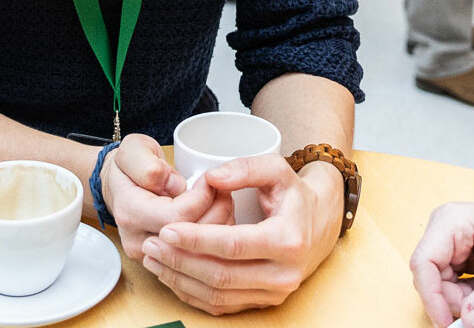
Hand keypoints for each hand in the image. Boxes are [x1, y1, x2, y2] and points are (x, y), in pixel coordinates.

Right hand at [102, 135, 233, 260]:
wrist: (118, 186)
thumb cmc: (128, 166)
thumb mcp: (133, 150)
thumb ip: (150, 166)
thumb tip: (174, 186)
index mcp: (130, 212)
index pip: (177, 216)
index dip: (202, 197)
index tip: (210, 180)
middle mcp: (139, 240)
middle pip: (190, 238)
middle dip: (216, 211)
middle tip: (225, 189)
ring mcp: (151, 254)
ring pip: (198, 250)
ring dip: (219, 224)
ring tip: (222, 199)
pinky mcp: (164, 259)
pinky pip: (196, 254)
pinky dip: (215, 236)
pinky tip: (218, 215)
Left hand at [139, 154, 341, 315]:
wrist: (321, 224)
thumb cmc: (296, 197)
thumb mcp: (279, 171)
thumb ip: (246, 168)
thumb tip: (211, 177)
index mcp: (289, 240)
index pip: (234, 245)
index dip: (196, 239)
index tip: (167, 230)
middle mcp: (284, 273)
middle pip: (221, 275)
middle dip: (180, 261)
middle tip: (152, 244)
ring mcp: (275, 293)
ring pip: (217, 294)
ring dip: (180, 279)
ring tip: (155, 259)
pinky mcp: (264, 303)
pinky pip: (221, 305)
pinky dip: (191, 293)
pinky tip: (173, 275)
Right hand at [410, 201, 473, 327]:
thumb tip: (469, 319)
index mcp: (451, 221)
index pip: (424, 262)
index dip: (431, 295)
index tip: (446, 321)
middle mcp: (444, 231)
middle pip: (431, 278)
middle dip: (451, 301)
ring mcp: (449, 245)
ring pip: (440, 286)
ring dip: (461, 300)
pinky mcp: (457, 258)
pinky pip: (452, 286)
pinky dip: (467, 297)